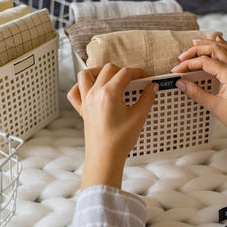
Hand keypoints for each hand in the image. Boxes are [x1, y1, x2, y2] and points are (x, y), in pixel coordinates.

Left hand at [67, 64, 158, 189]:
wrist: (105, 157)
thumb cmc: (120, 139)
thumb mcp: (139, 116)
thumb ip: (147, 98)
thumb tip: (152, 87)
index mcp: (109, 93)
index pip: (125, 73)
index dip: (138, 72)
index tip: (146, 77)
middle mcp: (94, 93)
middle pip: (108, 69)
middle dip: (123, 71)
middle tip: (133, 80)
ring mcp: (86, 100)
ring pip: (86, 74)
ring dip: (99, 71)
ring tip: (111, 78)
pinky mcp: (82, 110)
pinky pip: (74, 92)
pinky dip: (81, 86)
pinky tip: (92, 89)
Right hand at [172, 36, 226, 151]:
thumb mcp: (215, 107)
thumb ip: (197, 94)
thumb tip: (181, 83)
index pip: (205, 62)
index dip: (188, 64)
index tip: (177, 71)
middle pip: (214, 48)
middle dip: (196, 50)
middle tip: (182, 56)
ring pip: (224, 48)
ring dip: (209, 44)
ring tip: (195, 44)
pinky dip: (222, 46)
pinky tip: (218, 43)